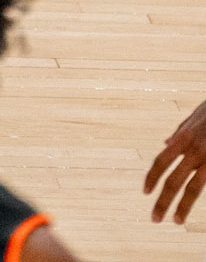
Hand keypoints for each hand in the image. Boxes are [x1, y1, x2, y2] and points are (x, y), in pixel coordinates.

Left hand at [147, 102, 205, 223]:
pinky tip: (189, 208)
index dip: (152, 177)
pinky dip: (195, 195)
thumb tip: (165, 144)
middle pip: (173, 180)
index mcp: (184, 138)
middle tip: (154, 219)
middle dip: (162, 201)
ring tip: (175, 220)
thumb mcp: (194, 118)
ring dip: (182, 207)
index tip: (145, 192)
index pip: (161, 161)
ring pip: (193, 188)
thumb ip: (179, 132)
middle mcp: (195, 151)